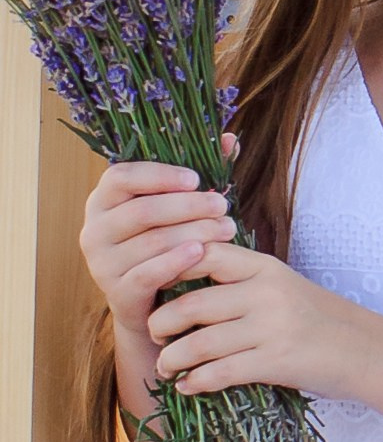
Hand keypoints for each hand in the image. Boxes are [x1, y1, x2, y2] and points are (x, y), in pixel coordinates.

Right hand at [82, 162, 236, 339]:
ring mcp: (101, 263)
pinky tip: (201, 253)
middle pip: (141, 211)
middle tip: (223, 206)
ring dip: (193, 233)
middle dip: (187, 207)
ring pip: (150, 242)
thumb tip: (230, 138)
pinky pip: (147, 274)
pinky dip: (175, 262)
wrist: (149, 302)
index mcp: (103, 200)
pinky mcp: (116, 292)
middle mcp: (94, 229)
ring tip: (227, 229)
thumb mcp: (176, 207)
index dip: (158, 175)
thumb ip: (199, 173)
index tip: (196, 179)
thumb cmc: (164, 243)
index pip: (121, 177)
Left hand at [145, 241, 356, 399]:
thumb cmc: (319, 319)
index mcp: (265, 267)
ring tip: (165, 365)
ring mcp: (272, 327)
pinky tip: (188, 385)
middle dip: (161, 323)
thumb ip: (241, 281)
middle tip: (153, 333)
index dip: (169, 268)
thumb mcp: (283, 286)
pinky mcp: (275, 362)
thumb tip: (181, 286)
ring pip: (200, 342)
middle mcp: (266, 292)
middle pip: (192, 304)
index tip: (152, 285)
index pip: (203, 255)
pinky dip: (196, 381)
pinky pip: (220, 372)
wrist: (366, 351)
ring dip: (172, 358)